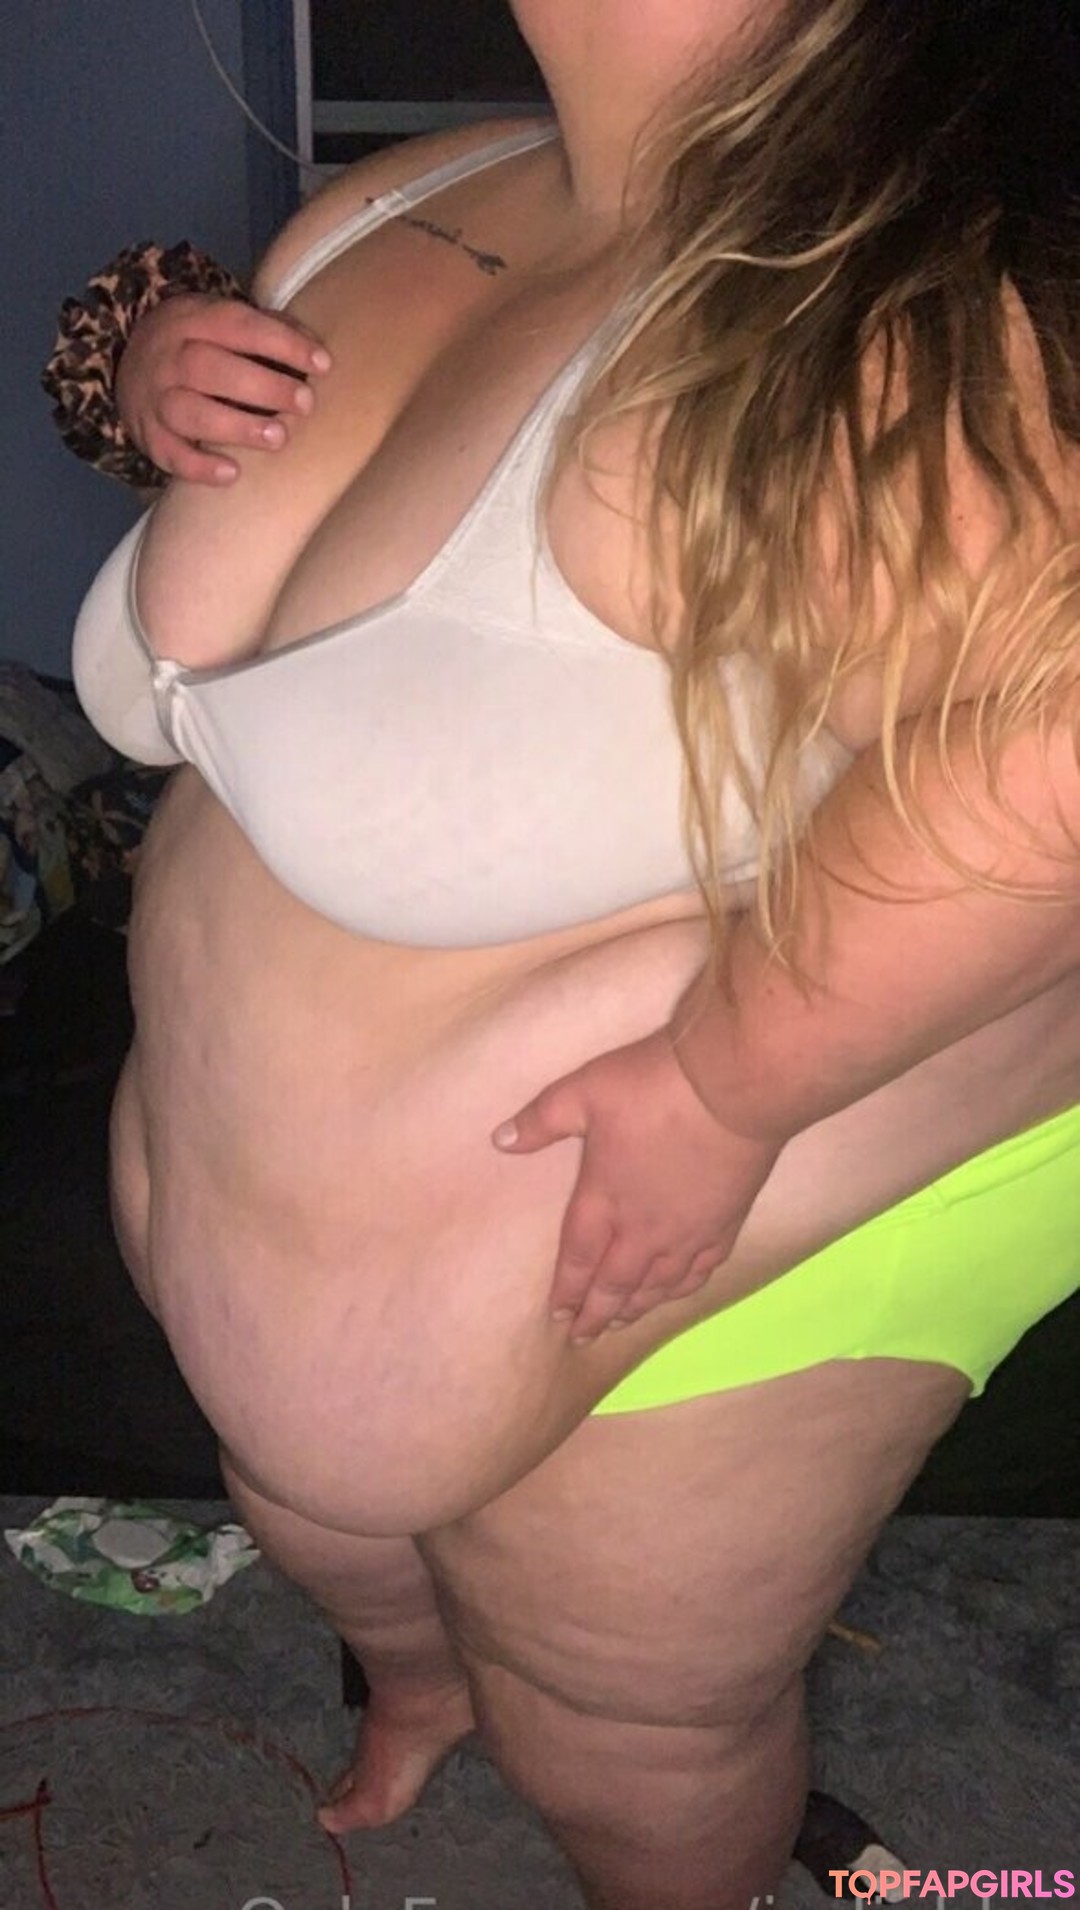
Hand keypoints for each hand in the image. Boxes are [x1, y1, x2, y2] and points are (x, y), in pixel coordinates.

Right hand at [115, 295, 331, 483]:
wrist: (128, 364)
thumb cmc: (197, 344)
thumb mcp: (219, 321)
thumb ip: (267, 330)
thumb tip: (317, 355)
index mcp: (192, 320)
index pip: (238, 325)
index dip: (282, 343)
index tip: (322, 364)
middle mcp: (169, 357)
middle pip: (210, 368)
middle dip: (263, 387)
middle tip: (305, 404)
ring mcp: (155, 398)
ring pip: (189, 411)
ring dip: (237, 426)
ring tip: (278, 437)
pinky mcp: (149, 436)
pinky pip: (170, 454)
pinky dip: (199, 467)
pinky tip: (232, 474)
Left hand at [492, 1030, 779, 1342]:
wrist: (733, 1087)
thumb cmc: (653, 1087)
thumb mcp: (584, 1092)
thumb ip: (541, 1119)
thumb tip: (499, 1140)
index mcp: (604, 1199)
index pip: (578, 1257)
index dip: (566, 1289)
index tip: (557, 1315)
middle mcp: (644, 1228)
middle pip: (616, 1283)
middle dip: (597, 1313)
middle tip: (583, 1337)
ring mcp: (688, 1231)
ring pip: (658, 1285)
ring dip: (637, 1307)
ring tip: (622, 1322)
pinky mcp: (725, 1224)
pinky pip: (701, 1271)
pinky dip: (683, 1289)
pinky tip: (677, 1292)